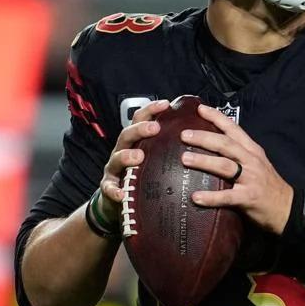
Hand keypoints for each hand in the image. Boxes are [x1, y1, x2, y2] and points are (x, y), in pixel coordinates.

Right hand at [99, 99, 170, 215]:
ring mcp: (114, 169)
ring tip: (138, 157)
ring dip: (126, 156)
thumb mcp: (154, 158)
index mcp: (135, 142)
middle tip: (155, 128)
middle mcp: (122, 151)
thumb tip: (195, 134)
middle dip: (140, 130)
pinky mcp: (109, 188)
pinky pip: (109, 189)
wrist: (121, 201)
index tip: (165, 104)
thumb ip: (167, 146)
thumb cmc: (143, 176)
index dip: (151, 110)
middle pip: (127, 135)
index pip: (140, 120)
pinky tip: (121, 193)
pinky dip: (114, 191)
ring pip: (117, 158)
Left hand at [180, 103, 293, 234]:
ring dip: (203, 161)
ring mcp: (250, 179)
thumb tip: (211, 148)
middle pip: (225, 144)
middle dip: (204, 138)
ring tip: (185, 159)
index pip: (233, 129)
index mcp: (252, 151)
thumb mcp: (257, 163)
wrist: (288, 208)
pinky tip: (196, 197)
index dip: (217, 117)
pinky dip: (210, 197)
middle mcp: (251, 161)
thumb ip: (239, 155)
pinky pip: (227, 197)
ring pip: (225, 166)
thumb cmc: (268, 186)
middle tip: (184, 135)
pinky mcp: (249, 198)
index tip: (200, 109)